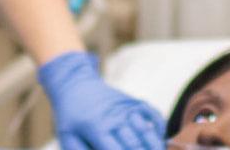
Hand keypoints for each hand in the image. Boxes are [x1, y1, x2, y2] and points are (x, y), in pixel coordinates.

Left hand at [37, 52, 164, 149]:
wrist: (76, 85)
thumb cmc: (71, 118)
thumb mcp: (68, 138)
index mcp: (96, 128)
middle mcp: (115, 117)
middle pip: (135, 145)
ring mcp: (127, 108)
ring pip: (148, 131)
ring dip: (155, 146)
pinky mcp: (135, 102)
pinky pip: (154, 115)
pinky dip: (160, 130)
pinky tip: (160, 141)